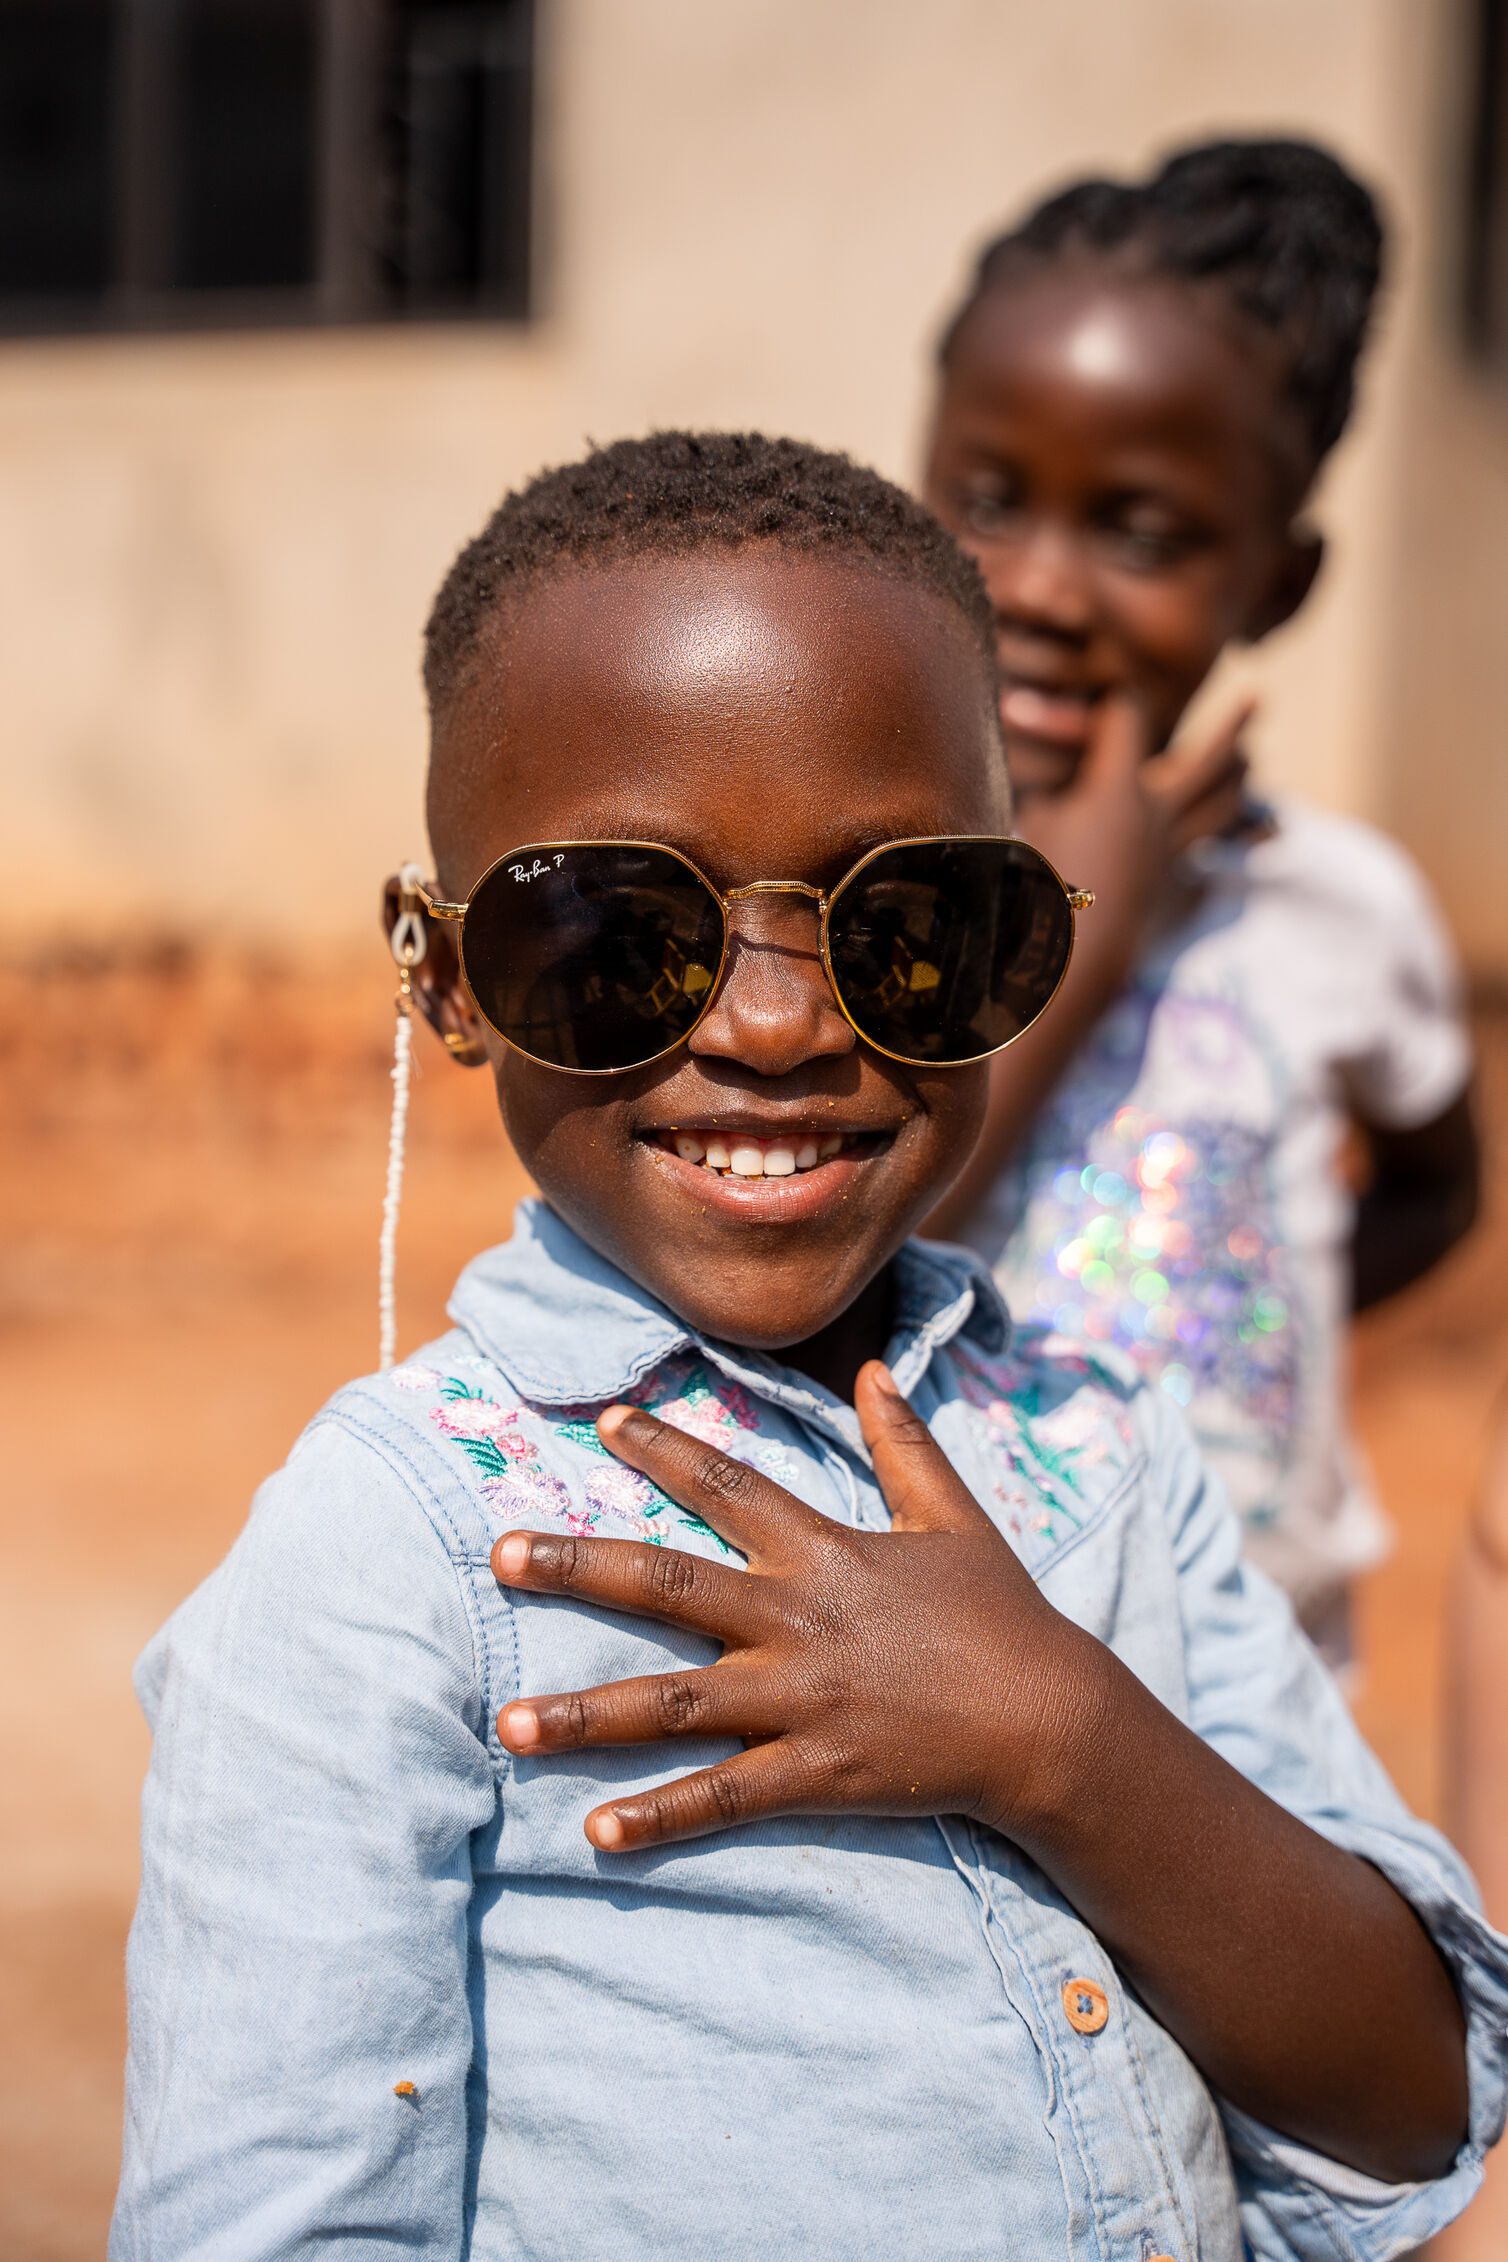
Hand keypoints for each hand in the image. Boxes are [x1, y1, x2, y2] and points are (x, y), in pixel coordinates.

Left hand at [492, 1363, 1104, 1850]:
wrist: (1052, 1721)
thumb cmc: (1001, 1615)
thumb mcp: (954, 1517)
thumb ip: (905, 1443)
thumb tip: (875, 1367)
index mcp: (824, 1552)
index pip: (729, 1484)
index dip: (665, 1450)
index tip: (603, 1423)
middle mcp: (797, 1619)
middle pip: (668, 1584)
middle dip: (578, 1567)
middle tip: (498, 1554)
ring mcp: (802, 1699)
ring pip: (674, 1704)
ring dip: (587, 1714)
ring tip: (507, 1724)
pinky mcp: (818, 1771)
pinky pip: (725, 1798)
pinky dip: (661, 1817)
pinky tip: (597, 1834)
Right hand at [1019, 689, 1255, 992]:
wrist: (1068, 965)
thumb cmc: (1034, 891)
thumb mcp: (1028, 829)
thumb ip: (1044, 792)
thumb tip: (1048, 772)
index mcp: (1117, 791)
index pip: (1126, 720)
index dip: (1118, 704)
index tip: (1116, 700)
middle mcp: (1158, 817)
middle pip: (1207, 760)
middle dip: (1231, 727)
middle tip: (1256, 699)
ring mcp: (1175, 858)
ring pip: (1223, 808)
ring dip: (1238, 780)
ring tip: (1250, 762)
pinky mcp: (1179, 896)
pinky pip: (1214, 866)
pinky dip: (1232, 849)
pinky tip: (1247, 840)